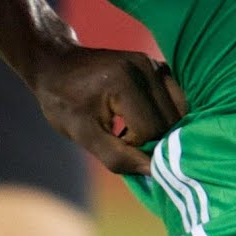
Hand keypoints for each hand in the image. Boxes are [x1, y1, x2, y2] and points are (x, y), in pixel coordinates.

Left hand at [26, 43, 187, 176]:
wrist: (56, 65)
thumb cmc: (63, 101)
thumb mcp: (82, 135)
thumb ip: (117, 156)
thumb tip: (153, 171)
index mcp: (124, 83)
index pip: (151, 130)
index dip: (136, 147)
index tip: (113, 143)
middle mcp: (146, 69)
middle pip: (170, 121)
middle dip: (152, 139)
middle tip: (123, 139)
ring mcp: (155, 64)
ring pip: (179, 111)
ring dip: (162, 128)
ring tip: (133, 129)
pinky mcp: (159, 66)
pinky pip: (176, 99)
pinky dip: (166, 115)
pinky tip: (142, 119)